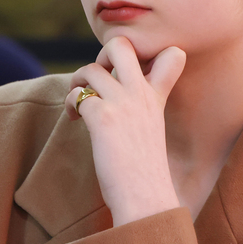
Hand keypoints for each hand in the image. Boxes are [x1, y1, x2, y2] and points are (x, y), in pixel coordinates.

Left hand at [64, 37, 185, 226]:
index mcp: (156, 97)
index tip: (130, 70)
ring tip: (78, 103)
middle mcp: (141, 95)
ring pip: (91, 69)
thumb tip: (114, 101)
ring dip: (78, 82)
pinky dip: (70, 104)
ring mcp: (122, 104)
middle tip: (97, 77)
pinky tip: (74, 119)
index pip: (172, 54)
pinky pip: (78, 95)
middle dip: (102, 54)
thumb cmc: (145, 171)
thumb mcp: (151, 132)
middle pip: (121, 45)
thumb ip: (141, 111)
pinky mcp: (102, 118)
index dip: (147, 52)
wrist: (145, 198)